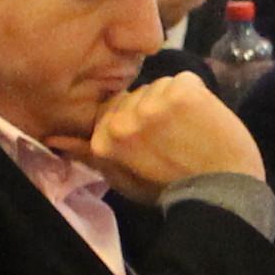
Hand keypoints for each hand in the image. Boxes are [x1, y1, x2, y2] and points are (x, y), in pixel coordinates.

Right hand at [83, 70, 261, 198]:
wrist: (221, 193)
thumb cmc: (169, 190)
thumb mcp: (122, 178)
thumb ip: (90, 155)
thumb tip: (53, 138)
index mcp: (105, 140)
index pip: (110, 110)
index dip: (132, 122)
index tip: (150, 140)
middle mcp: (124, 119)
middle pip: (134, 96)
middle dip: (150, 112)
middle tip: (171, 139)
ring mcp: (155, 103)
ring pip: (158, 87)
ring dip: (172, 103)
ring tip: (188, 131)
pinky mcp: (185, 91)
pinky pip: (184, 81)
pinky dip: (196, 95)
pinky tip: (202, 119)